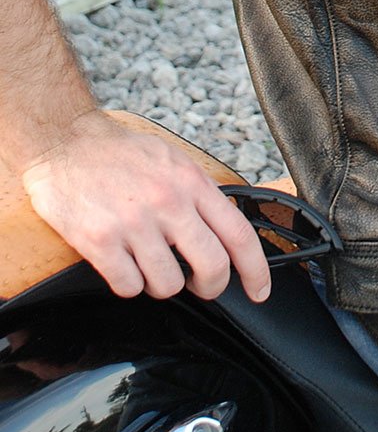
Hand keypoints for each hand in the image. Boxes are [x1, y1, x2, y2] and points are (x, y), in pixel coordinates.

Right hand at [21, 110, 271, 302]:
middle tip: (200, 285)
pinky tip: (123, 263)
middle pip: (212, 267)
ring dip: (161, 284)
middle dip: (210, 287)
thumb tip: (226, 231)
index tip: (259, 290)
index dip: (256, 270)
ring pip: (169, 285)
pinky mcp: (100, 242)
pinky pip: (129, 287)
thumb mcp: (173, 162)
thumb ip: (200, 195)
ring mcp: (133, 224)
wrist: (64, 141)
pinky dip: (128, 283)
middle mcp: (168, 203)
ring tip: (149, 263)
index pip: (239, 235)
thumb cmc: (119, 153)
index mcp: (191, 183)